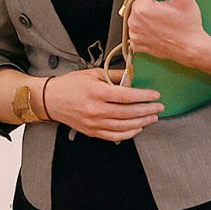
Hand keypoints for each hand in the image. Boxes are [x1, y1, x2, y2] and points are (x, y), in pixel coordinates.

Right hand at [45, 69, 161, 141]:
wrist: (50, 100)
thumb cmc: (71, 84)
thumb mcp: (92, 73)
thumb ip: (114, 75)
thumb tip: (133, 77)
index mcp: (97, 92)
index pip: (126, 96)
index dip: (144, 96)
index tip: (156, 95)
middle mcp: (96, 110)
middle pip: (128, 112)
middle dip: (147, 110)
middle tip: (160, 107)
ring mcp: (94, 123)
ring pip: (124, 126)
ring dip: (142, 122)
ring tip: (153, 117)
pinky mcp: (92, 132)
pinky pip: (115, 136)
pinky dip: (129, 133)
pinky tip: (138, 127)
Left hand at [126, 0, 208, 66]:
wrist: (192, 49)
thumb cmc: (189, 27)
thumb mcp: (184, 0)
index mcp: (143, 8)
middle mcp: (134, 21)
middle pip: (139, 1)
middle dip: (150, 3)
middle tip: (165, 12)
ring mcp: (134, 34)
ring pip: (137, 15)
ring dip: (146, 16)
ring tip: (162, 22)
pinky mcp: (137, 44)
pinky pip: (137, 30)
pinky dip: (145, 29)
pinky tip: (157, 31)